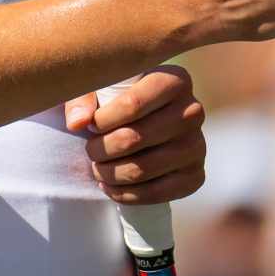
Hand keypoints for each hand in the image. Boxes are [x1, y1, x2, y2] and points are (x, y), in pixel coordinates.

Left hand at [64, 65, 206, 205]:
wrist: (146, 128)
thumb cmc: (119, 102)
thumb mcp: (99, 89)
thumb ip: (82, 99)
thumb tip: (77, 123)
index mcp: (176, 80)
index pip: (133, 104)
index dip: (103, 120)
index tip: (90, 126)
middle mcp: (193, 111)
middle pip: (134, 138)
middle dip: (101, 150)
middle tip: (90, 151)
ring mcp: (197, 146)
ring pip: (141, 169)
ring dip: (109, 174)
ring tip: (97, 169)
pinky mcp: (195, 176)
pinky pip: (156, 193)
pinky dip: (126, 195)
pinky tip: (111, 186)